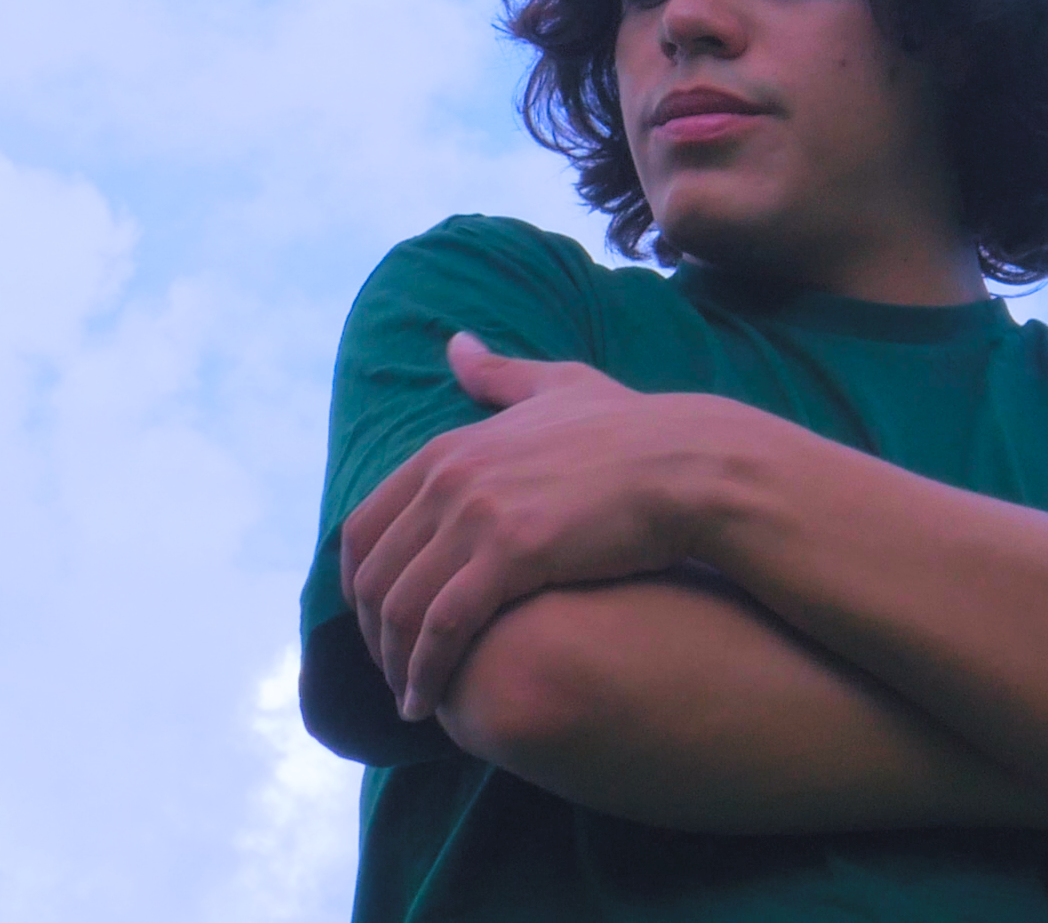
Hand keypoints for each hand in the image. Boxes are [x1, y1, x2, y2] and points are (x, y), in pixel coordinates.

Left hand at [339, 335, 716, 719]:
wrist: (688, 463)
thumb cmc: (633, 430)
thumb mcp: (558, 387)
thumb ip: (499, 374)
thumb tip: (455, 344)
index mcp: (451, 447)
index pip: (363, 527)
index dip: (360, 586)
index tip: (377, 624)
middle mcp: (451, 476)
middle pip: (374, 574)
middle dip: (372, 634)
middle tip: (392, 672)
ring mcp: (478, 513)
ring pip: (401, 607)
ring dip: (395, 664)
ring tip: (412, 699)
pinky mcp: (511, 554)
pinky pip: (443, 627)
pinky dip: (426, 672)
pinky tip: (431, 702)